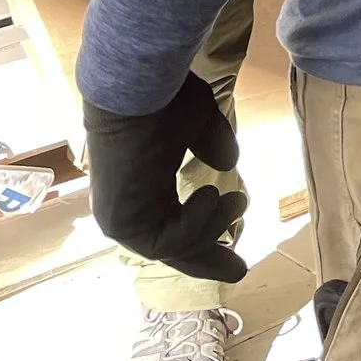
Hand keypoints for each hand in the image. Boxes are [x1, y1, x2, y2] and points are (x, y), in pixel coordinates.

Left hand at [83, 75, 247, 283]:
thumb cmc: (163, 100)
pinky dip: (195, 223)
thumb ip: (211, 144)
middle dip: (207, 260)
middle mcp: (128, 210)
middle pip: (172, 250)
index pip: (173, 227)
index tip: (234, 253)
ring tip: (233, 200)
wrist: (135, 91)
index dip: (205, 236)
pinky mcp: (121, 224)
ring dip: (212, 228)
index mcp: (141, 189)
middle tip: (239, 269)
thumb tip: (226, 163)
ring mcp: (121, 220)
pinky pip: (166, 243)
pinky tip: (209, 194)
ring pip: (175, 247)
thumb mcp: (199, 123)